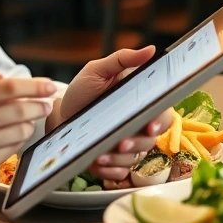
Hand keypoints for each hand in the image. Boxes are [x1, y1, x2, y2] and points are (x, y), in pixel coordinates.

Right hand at [0, 74, 56, 192]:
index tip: (49, 86)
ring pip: (18, 132)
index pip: (9, 88)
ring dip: (28, 125)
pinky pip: (10, 152)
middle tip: (47, 105)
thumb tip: (8, 77)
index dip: (34, 86)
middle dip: (38, 107)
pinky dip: (16, 142)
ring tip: (28, 121)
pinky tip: (12, 137)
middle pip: (19, 110)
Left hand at [61, 47, 172, 180]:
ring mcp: (126, 146)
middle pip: (150, 141)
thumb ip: (122, 59)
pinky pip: (119, 172)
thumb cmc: (82, 90)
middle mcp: (137, 127)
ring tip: (100, 154)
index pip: (162, 115)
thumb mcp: (97, 70)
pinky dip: (109, 170)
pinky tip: (97, 163)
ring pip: (134, 158)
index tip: (150, 126)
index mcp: (140, 104)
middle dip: (136, 144)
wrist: (60, 112)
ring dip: (118, 159)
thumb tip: (150, 50)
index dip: (161, 122)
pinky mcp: (113, 162)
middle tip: (120, 143)